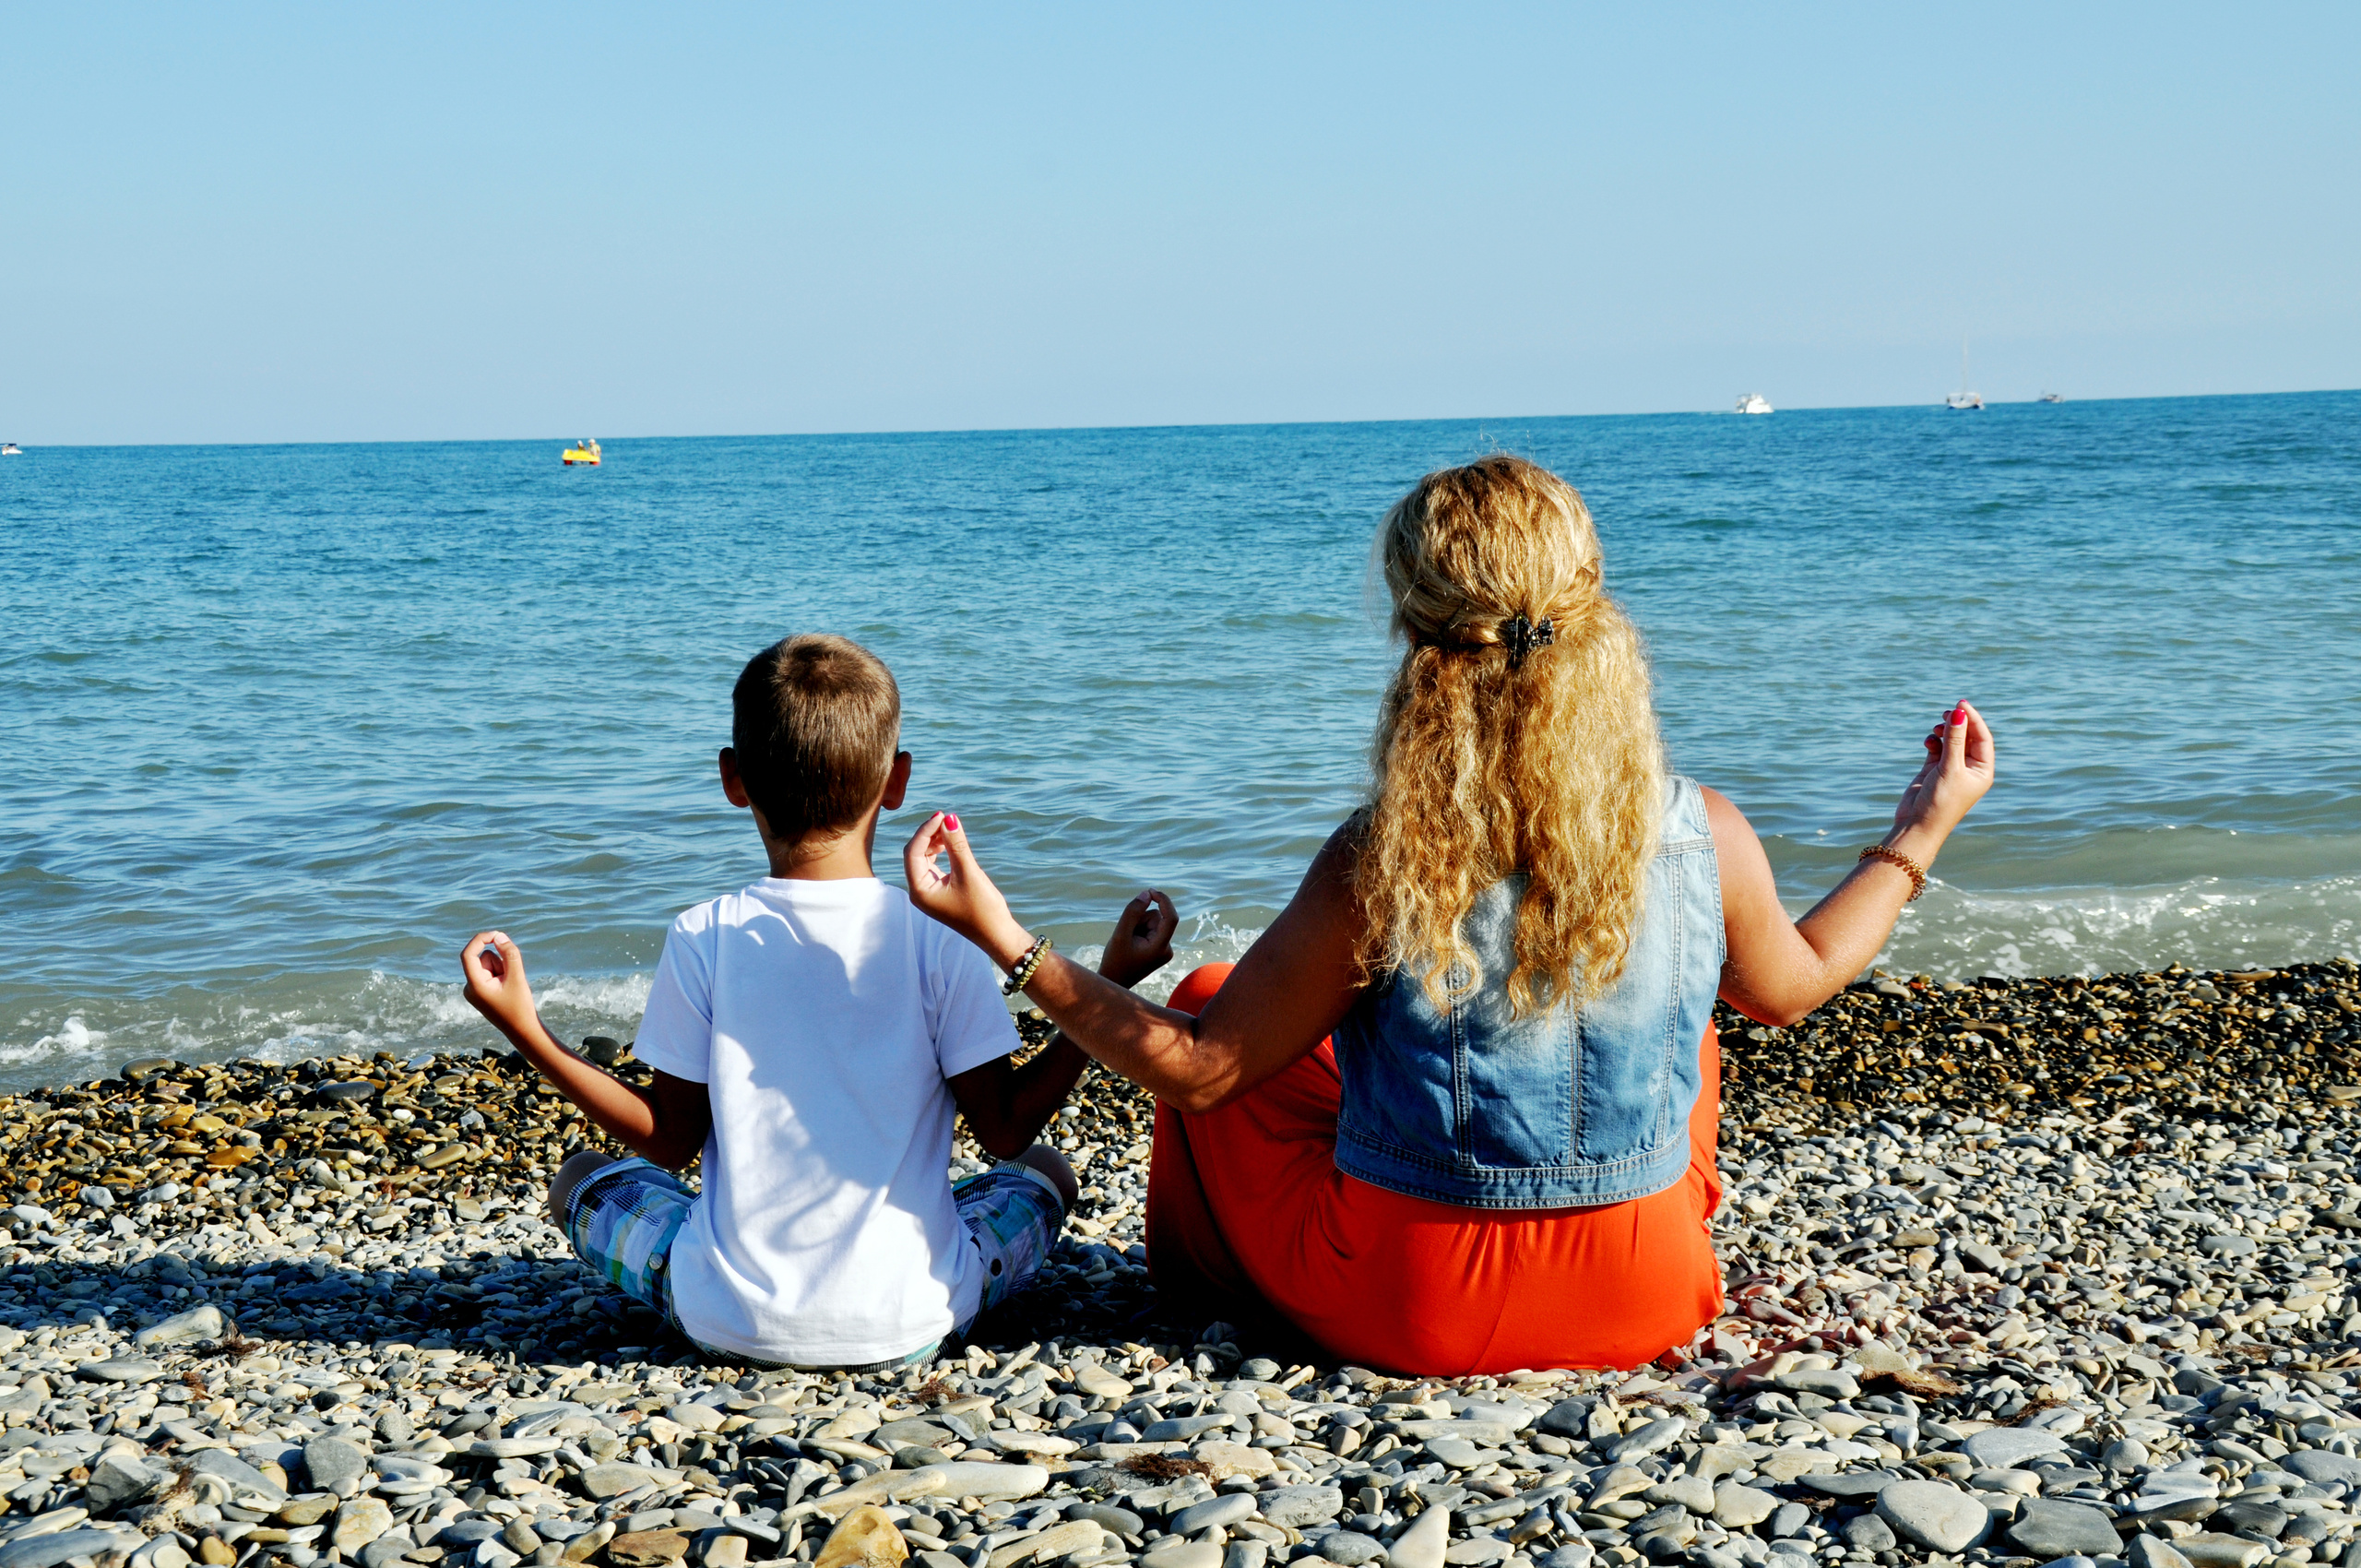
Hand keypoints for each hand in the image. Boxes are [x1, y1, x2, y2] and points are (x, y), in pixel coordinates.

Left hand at [460, 930, 537, 1039]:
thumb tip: (499, 936)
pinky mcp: (480, 991)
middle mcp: (470, 987)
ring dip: (502, 969)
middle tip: (512, 979)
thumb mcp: (517, 977)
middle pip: (484, 958)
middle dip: (500, 961)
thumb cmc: (520, 1006)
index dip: (480, 940)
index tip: (497, 934)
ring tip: (510, 987)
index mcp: (475, 986)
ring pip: (488, 964)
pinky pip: (489, 972)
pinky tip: (508, 989)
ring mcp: (474, 990)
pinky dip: (501, 975)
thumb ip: (510, 954)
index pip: (468, 955)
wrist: (522, 1030)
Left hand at [903, 812, 1029, 966]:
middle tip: (947, 819)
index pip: (913, 852)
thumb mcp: (969, 872)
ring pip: (923, 859)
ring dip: (934, 842)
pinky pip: (932, 866)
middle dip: (929, 835)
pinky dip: (940, 852)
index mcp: (919, 890)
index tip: (942, 815)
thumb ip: (957, 845)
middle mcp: (919, 892)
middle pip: (915, 854)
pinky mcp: (939, 891)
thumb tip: (949, 818)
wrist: (996, 934)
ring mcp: (928, 892)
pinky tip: (950, 844)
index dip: (925, 831)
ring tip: (950, 830)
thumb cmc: (983, 908)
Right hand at [1099, 890, 1179, 986]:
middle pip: (1157, 918)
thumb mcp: (1120, 934)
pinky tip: (1132, 943)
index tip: (1150, 891)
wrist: (1113, 981)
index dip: (1163, 901)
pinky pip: (1151, 928)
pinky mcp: (1159, 948)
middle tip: (1126, 934)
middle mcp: (1167, 949)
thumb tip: (1147, 894)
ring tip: (1128, 941)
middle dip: (1140, 919)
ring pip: (1153, 921)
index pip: (1171, 918)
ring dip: (1138, 925)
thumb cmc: (1115, 960)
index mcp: (1160, 948)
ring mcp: (1164, 949)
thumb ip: (1132, 912)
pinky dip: (1139, 930)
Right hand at [1891, 701, 1994, 846]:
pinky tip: (1928, 741)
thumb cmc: (1940, 801)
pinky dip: (1933, 741)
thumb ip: (1955, 739)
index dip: (1973, 719)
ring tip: (1935, 728)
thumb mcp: (1950, 768)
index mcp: (1982, 770)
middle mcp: (1969, 768)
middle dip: (1958, 723)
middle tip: (1945, 713)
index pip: (1982, 738)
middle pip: (1968, 737)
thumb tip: (1959, 713)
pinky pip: (1937, 748)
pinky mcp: (1934, 770)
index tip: (1961, 705)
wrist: (1917, 825)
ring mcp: (1951, 769)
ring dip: (1945, 731)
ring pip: (1952, 741)